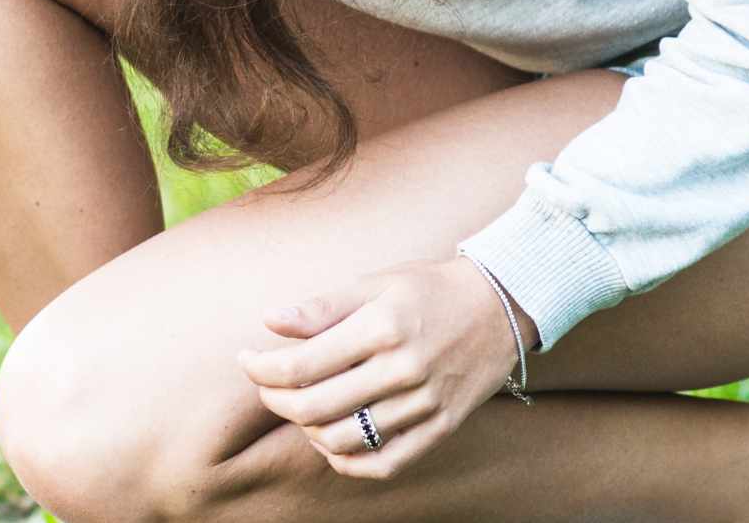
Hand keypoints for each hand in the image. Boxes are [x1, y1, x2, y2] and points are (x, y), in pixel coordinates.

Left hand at [235, 256, 532, 479]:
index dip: (260, 368)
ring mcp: (425, 405)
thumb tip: (269, 321)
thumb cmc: (428, 290)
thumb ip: (320, 307)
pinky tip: (330, 439)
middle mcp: (403, 371)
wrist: (502, 306)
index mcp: (380, 329)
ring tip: (298, 406)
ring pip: (343, 440)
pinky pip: (385, 463)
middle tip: (264, 384)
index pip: (299, 366)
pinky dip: (347, 461)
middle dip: (274, 399)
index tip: (247, 359)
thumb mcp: (373, 283)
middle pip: (314, 407)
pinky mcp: (442, 428)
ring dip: (306, 429)